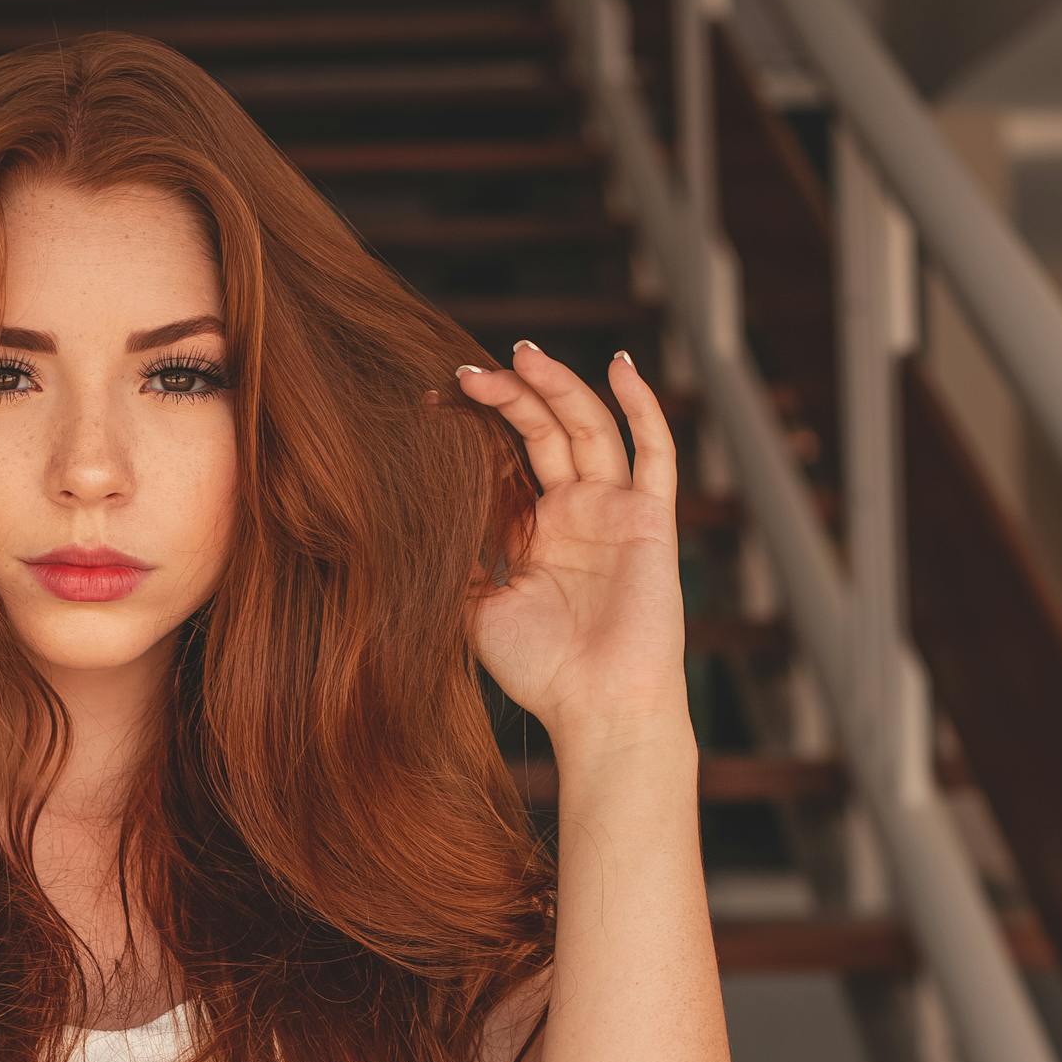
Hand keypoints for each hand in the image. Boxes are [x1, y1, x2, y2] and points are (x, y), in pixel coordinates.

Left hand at [457, 344, 687, 753]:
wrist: (598, 707)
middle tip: (469, 373)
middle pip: (544, 433)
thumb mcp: (476, 613)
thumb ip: (454, 566)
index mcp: (536, 532)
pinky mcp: (652, 519)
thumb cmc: (541, 670)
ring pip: (589, 429)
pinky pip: (654, 453)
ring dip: (560, 388)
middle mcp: (577, 514)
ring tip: (524, 354)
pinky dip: (643, 406)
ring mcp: (615, 512)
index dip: (476, 430)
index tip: (431, 402)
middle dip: (511, 397)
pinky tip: (620, 366)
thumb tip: (407, 529)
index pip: (507, 460)